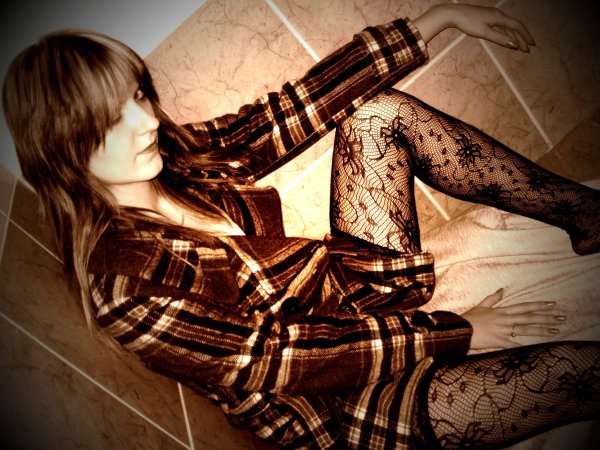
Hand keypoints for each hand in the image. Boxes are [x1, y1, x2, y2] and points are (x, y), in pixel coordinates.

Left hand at [413, 3, 534, 51]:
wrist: (454, 14)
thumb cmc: (467, 22)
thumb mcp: (484, 33)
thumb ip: (499, 39)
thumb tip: (514, 45)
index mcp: (499, 17)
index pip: (518, 27)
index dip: (526, 36)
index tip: (531, 45)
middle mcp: (498, 15)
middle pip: (514, 28)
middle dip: (521, 39)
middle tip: (527, 50)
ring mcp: (492, 17)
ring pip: (507, 28)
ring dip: (514, 38)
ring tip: (519, 47)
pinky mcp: (486, 19)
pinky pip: (500, 28)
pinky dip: (505, 35)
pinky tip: (507, 40)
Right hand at [462, 288, 564, 349]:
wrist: (458, 331)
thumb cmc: (468, 319)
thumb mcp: (481, 306)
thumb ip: (493, 298)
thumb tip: (503, 289)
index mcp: (501, 311)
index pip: (524, 307)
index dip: (538, 306)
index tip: (551, 305)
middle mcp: (505, 320)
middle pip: (529, 318)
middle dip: (546, 317)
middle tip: (561, 318)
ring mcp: (502, 331)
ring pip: (525, 329)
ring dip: (541, 330)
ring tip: (555, 330)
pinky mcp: (498, 342)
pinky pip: (514, 345)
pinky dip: (525, 347)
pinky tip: (537, 349)